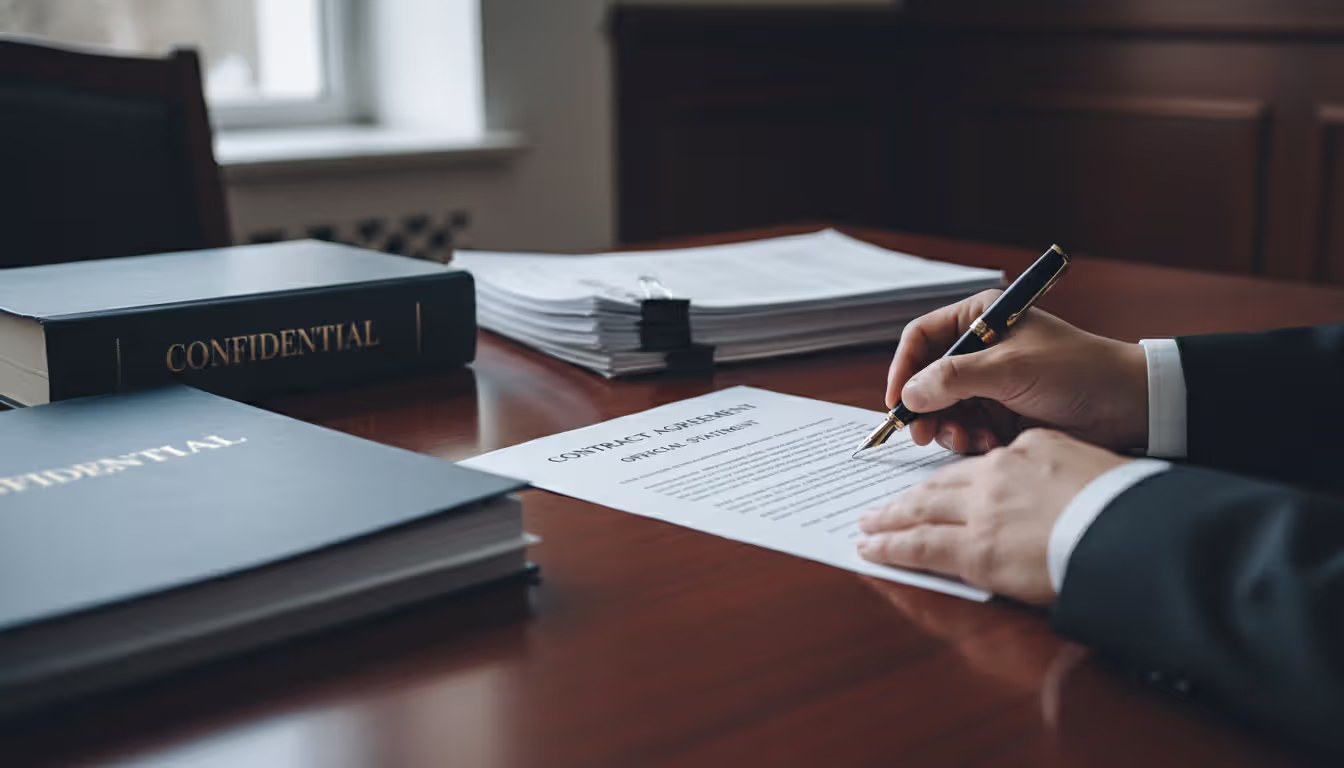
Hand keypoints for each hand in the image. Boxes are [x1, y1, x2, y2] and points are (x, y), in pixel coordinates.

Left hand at [856, 429, 1128, 603]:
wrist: (1140, 531)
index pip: (980, 465)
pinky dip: (890, 547)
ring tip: (868, 525)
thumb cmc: (1134, 508)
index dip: (953, 480)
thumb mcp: (1098, 471)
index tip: (938, 489)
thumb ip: (1066, 476)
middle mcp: (1000, 473)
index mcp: (1032, 449)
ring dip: (889, 519)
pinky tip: (870, 549)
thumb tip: (1058, 498)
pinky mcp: (976, 549)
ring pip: (920, 511)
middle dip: (908, 497)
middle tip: (882, 505)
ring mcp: (984, 511)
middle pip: (941, 484)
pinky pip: (919, 546)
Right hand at [887, 290, 1148, 453]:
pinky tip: (989, 445)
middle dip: (925, 408)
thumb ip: (954, 378)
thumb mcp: (1010, 369)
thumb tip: (909, 393)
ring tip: (969, 439)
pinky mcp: (1001, 413)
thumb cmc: (1077, 371)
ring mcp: (989, 383)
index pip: (921, 338)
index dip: (903, 368)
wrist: (1128, 406)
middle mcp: (980, 349)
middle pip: (927, 378)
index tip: (896, 401)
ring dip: (950, 428)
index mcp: (981, 318)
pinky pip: (966, 428)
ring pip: (943, 408)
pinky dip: (970, 439)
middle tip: (924, 434)